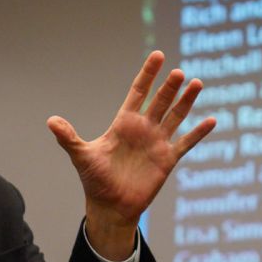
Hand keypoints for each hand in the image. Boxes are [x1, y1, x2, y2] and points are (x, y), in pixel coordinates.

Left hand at [47, 51, 214, 259]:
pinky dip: (199, 133)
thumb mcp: (81, 156)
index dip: (148, 74)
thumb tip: (50, 121)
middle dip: (170, 87)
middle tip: (179, 73)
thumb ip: (69, 137)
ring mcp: (157, 142)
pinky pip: (186, 143)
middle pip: (160, 101)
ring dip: (187, 101)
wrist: (110, 206)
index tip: (158, 55)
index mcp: (124, 123)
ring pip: (176, 116)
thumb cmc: (95, 180)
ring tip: (197, 83)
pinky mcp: (167, 159)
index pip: (139, 91)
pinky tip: (212, 120)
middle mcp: (143, 129)